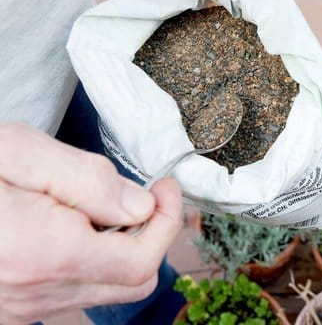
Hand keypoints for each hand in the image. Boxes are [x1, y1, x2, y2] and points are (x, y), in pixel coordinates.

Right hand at [0, 123, 182, 323]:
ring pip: (104, 289)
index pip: (142, 259)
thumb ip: (87, 179)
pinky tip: (69, 227)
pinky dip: (89, 262)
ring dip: (120, 248)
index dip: (167, 222)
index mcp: (44, 253)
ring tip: (99, 205)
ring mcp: (20, 308)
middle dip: (151, 236)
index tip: (164, 188)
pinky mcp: (9, 309)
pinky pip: (71, 291)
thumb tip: (140, 207)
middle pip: (132, 282)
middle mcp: (35, 293)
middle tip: (145, 195)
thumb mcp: (15, 151)